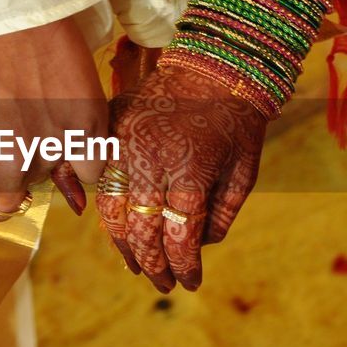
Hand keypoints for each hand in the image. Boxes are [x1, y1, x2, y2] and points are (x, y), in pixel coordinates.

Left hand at [0, 19, 105, 246]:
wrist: (0, 7)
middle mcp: (12, 174)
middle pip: (5, 206)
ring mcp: (53, 152)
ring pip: (42, 183)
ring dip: (30, 161)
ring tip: (19, 114)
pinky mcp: (87, 128)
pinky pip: (87, 168)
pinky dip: (75, 155)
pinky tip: (56, 124)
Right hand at [98, 65, 265, 291]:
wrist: (213, 62)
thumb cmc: (237, 118)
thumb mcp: (245, 169)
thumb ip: (223, 213)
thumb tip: (199, 248)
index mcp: (191, 169)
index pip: (180, 235)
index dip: (183, 266)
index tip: (189, 283)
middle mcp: (153, 158)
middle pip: (143, 229)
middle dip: (153, 265)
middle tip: (163, 284)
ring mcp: (126, 142)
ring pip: (113, 210)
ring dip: (124, 244)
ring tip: (137, 265)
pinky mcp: (112, 129)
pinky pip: (101, 179)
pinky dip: (107, 209)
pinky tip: (118, 229)